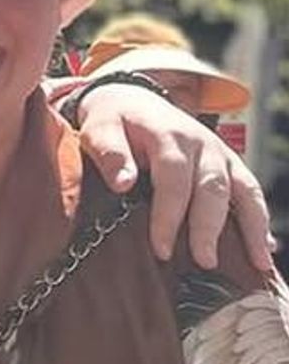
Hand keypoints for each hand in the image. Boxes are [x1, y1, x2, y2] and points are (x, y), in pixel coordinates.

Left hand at [74, 84, 274, 271]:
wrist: (132, 99)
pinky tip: (264, 249)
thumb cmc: (113, 120)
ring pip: (243, 190)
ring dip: (252, 227)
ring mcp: (220, 154)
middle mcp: (202, 144)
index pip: (173, 178)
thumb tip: (123, 183)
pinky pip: (251, 191)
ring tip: (257, 264)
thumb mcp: (99, 128)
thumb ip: (109, 152)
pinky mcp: (229, 164)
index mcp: (168, 135)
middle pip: (212, 188)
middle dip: (209, 227)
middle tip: (204, 262)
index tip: (161, 249)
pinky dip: (260, 220)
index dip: (168, 215)